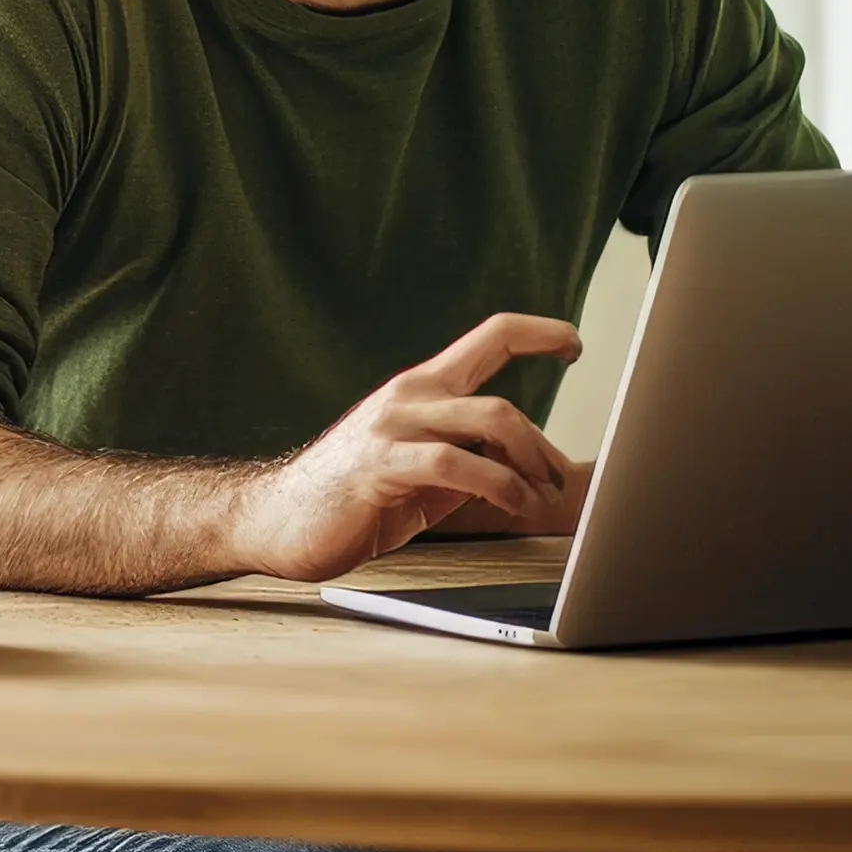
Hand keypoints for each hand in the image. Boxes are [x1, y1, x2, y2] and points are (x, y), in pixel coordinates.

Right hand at [236, 313, 581, 582]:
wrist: (277, 518)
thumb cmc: (354, 495)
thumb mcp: (423, 469)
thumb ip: (469, 454)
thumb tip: (530, 464)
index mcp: (423, 387)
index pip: (492, 336)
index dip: (540, 333)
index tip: (574, 342)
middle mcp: (411, 396)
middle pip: (499, 398)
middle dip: (541, 446)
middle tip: (557, 483)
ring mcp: (395, 427)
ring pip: (487, 421)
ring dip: (528, 465)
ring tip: (538, 499)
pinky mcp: (382, 465)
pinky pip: (454, 463)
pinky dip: (497, 484)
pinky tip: (510, 503)